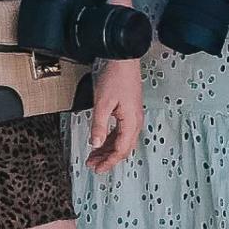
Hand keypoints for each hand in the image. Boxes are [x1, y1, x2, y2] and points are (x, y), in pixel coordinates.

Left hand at [84, 57, 143, 173]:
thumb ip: (99, 126)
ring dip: (108, 150)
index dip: (108, 162)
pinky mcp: (129, 112)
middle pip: (122, 148)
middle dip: (108, 159)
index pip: (120, 150)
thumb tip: (95, 144)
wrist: (124, 60)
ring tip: (94, 156)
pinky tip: (101, 142)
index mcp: (131, 122)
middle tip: (93, 165)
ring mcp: (133, 117)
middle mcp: (135, 122)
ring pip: (121, 141)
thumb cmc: (115, 78)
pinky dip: (110, 139)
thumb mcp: (102, 103)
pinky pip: (121, 132)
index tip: (97, 169)